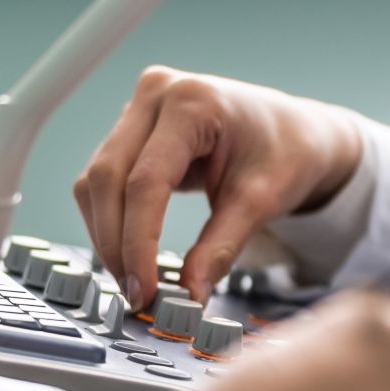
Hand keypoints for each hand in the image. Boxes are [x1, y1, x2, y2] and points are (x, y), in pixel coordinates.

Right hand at [72, 67, 368, 308]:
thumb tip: (188, 296)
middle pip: (107, 177)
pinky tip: (130, 251)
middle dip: (115, 243)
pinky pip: (102, 179)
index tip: (145, 289)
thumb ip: (220, 248)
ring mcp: (139, 109)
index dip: (138, 242)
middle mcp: (157, 94)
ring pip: (95, 180)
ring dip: (107, 234)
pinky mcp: (131, 129)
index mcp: (193, 102)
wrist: (293, 130)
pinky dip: (111, 219)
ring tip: (133, 278)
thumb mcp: (261, 201)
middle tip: (136, 293)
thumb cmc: (285, 151)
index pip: (145, 181)